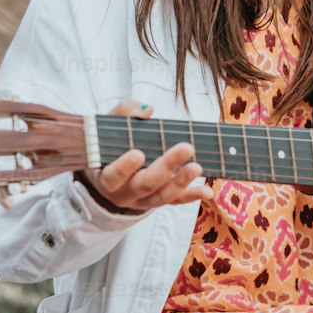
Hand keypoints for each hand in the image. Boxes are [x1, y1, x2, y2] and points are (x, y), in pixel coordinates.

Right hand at [80, 101, 211, 212]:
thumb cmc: (109, 141)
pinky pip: (175, 201)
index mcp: (105, 177)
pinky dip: (192, 196)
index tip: (138, 154)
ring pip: (161, 197)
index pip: (112, 177)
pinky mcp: (157, 201)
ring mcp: (141, 200)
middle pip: (144, 185)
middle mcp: (123, 193)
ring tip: (197, 167)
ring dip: (181, 182)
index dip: (124, 168)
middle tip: (186, 148)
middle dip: (166, 167)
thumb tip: (147, 111)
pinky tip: (207, 191)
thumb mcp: (109, 124)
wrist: (110, 167)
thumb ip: (125, 112)